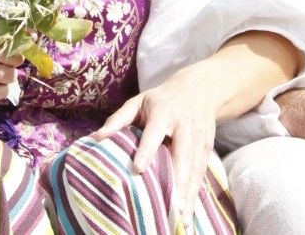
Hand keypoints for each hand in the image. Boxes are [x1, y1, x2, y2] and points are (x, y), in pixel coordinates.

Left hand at [92, 67, 217, 229]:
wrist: (201, 88)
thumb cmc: (161, 98)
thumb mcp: (139, 101)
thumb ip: (118, 119)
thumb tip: (97, 138)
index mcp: (164, 112)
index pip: (155, 132)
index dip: (147, 149)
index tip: (139, 168)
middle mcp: (184, 125)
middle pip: (182, 154)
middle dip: (178, 180)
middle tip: (172, 205)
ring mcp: (199, 137)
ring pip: (194, 167)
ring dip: (189, 193)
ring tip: (182, 218)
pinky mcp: (207, 147)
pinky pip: (202, 172)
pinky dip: (196, 193)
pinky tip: (189, 213)